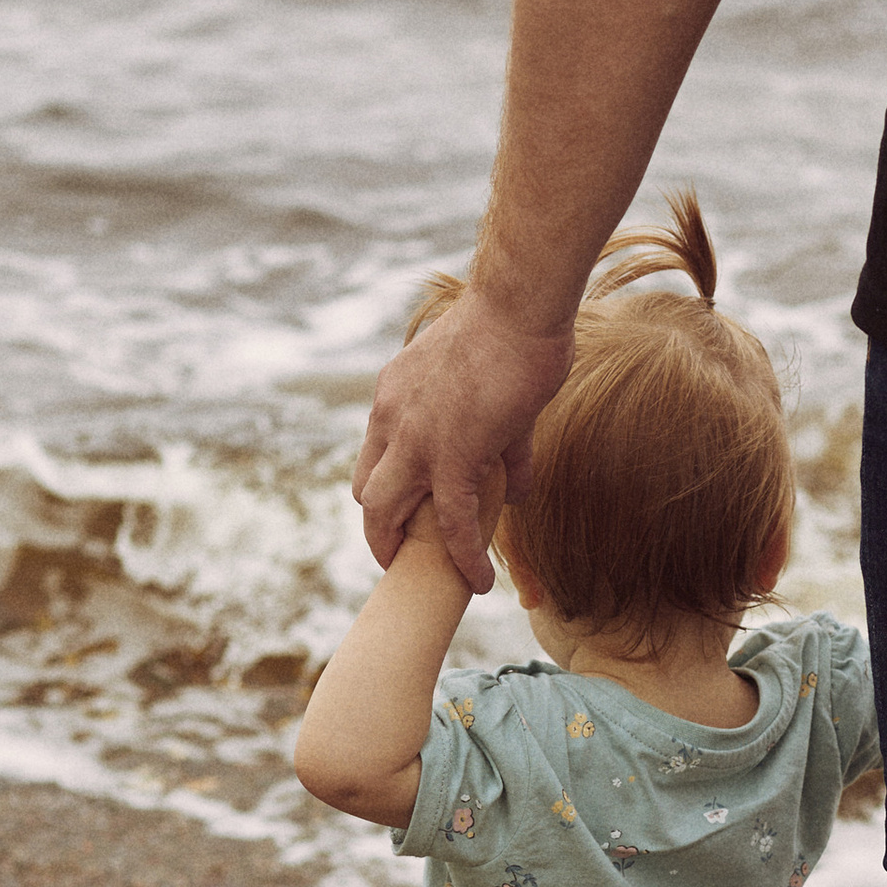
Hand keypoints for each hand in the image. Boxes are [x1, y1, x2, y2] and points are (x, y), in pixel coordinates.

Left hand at [354, 285, 574, 585]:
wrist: (520, 304)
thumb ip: (501, 440)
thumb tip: (517, 486)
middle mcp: (392, 417)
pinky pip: (453, 523)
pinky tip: (481, 581)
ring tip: (434, 574)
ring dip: (401, 548)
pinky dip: (464, 557)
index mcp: (395, 393)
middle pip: (367, 489)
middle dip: (382, 527)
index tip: (408, 508)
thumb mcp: (491, 384)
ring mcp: (417, 439)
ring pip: (387, 511)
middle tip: (405, 552)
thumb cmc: (517, 329)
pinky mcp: (453, 457)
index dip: (389, 486)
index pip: (376, 453)